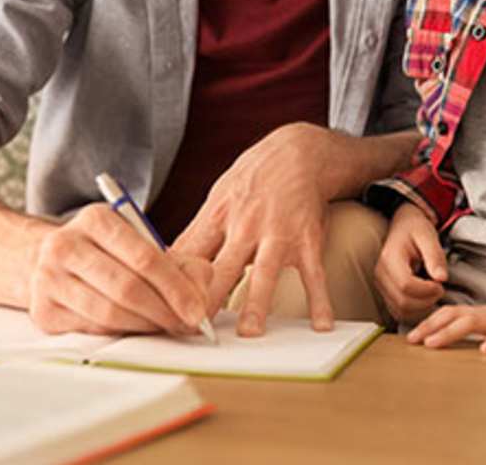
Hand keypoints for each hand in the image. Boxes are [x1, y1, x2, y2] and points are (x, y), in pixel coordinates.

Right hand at [26, 203, 213, 335]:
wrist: (47, 258)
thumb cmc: (105, 252)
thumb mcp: (140, 241)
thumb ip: (179, 262)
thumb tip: (201, 293)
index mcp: (96, 218)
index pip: (145, 257)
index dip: (176, 288)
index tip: (197, 310)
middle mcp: (66, 245)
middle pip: (127, 288)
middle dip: (165, 311)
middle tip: (186, 324)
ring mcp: (49, 279)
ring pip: (109, 313)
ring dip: (146, 326)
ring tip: (166, 327)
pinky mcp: (43, 311)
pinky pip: (92, 328)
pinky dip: (121, 333)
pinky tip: (136, 328)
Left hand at [172, 122, 336, 335]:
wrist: (300, 152)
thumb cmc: (254, 179)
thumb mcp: (218, 198)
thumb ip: (197, 233)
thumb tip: (164, 264)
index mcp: (218, 218)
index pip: (189, 256)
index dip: (174, 284)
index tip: (165, 314)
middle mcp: (245, 227)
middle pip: (221, 269)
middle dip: (207, 300)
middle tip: (195, 331)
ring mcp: (278, 234)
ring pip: (265, 273)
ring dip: (257, 304)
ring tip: (249, 333)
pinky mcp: (308, 240)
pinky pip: (314, 274)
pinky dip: (320, 300)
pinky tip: (321, 324)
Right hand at [373, 202, 447, 324]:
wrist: (403, 227)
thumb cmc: (415, 229)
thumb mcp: (428, 235)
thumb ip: (435, 256)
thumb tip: (441, 278)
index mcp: (389, 259)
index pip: (406, 285)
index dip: (427, 290)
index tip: (440, 283)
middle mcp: (380, 275)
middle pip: (403, 303)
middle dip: (426, 301)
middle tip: (440, 289)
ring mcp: (381, 287)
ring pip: (401, 312)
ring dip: (422, 309)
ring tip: (433, 293)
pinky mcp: (385, 295)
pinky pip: (399, 313)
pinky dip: (415, 312)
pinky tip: (426, 299)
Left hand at [407, 304, 485, 353]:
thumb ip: (474, 333)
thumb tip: (447, 342)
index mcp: (482, 315)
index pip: (449, 314)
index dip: (429, 323)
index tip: (410, 338)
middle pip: (456, 315)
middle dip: (432, 326)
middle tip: (413, 341)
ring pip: (475, 322)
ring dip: (452, 332)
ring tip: (434, 344)